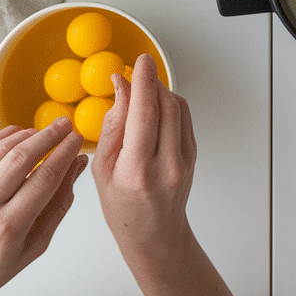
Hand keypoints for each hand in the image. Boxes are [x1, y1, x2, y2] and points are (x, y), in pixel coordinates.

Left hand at [0, 118, 85, 295]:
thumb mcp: (32, 248)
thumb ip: (57, 206)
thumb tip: (75, 169)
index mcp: (7, 229)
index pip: (45, 179)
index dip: (65, 154)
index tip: (77, 141)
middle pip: (22, 157)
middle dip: (49, 136)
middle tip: (65, 125)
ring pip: (0, 149)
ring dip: (27, 134)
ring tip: (45, 130)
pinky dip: (1, 137)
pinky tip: (18, 133)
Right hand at [92, 54, 196, 261]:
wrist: (154, 234)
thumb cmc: (122, 206)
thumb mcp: (103, 169)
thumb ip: (113, 124)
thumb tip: (121, 86)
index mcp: (137, 170)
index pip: (144, 114)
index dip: (144, 82)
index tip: (140, 62)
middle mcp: (165, 164)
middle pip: (165, 106)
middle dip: (152, 81)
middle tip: (138, 69)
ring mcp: (184, 160)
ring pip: (178, 108)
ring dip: (161, 90)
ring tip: (143, 88)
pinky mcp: (193, 155)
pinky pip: (184, 118)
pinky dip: (170, 104)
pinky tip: (155, 106)